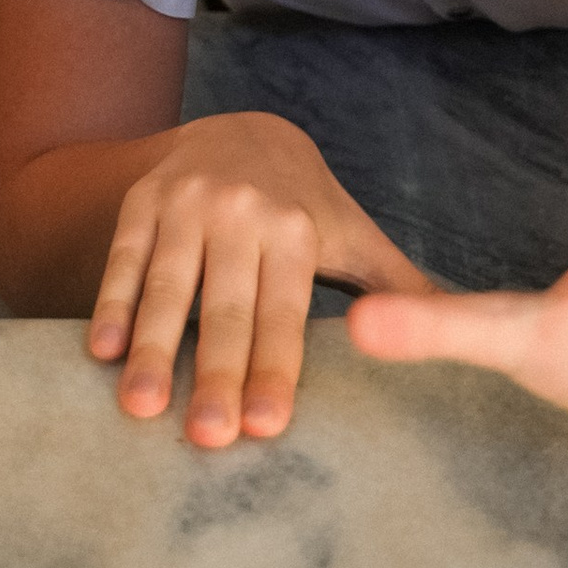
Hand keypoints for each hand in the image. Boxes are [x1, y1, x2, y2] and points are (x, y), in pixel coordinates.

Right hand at [89, 111, 432, 449]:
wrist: (238, 128)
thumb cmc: (304, 205)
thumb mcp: (352, 234)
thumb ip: (397, 284)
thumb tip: (465, 328)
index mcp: (299, 229)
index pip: (287, 312)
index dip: (277, 369)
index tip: (267, 425)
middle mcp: (242, 214)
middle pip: (229, 307)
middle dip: (218, 374)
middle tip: (209, 438)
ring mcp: (186, 206)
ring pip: (170, 286)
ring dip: (154, 347)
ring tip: (142, 408)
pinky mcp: (141, 205)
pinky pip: (123, 260)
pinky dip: (111, 303)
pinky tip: (101, 352)